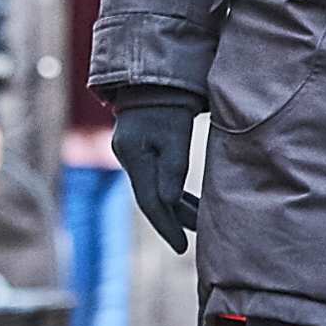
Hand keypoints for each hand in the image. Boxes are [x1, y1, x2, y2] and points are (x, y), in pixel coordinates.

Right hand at [109, 93, 204, 256]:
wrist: (156, 79)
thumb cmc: (171, 103)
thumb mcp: (176, 133)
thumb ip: (174, 167)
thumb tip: (171, 202)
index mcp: (134, 155)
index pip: (150, 200)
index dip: (167, 226)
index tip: (182, 247)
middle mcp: (128, 158)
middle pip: (150, 199)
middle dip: (172, 221)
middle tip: (190, 242)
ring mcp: (131, 155)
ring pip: (153, 190)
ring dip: (175, 207)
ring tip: (197, 223)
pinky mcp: (140, 151)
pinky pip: (154, 178)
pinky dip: (171, 191)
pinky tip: (185, 203)